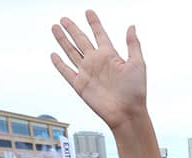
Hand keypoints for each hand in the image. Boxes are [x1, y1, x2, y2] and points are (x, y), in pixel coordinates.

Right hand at [50, 11, 145, 128]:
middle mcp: (97, 62)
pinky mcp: (79, 85)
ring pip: (71, 51)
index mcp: (110, 55)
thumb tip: (131, 26)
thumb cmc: (136, 91)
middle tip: (64, 18)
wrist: (127, 113)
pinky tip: (53, 54)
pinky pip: (66, 71)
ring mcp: (87, 72)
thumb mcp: (138, 64)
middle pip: (81, 40)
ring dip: (63, 40)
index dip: (94, 23)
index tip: (88, 11)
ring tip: (55, 27)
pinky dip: (59, 63)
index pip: (100, 34)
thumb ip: (133, 45)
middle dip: (73, 28)